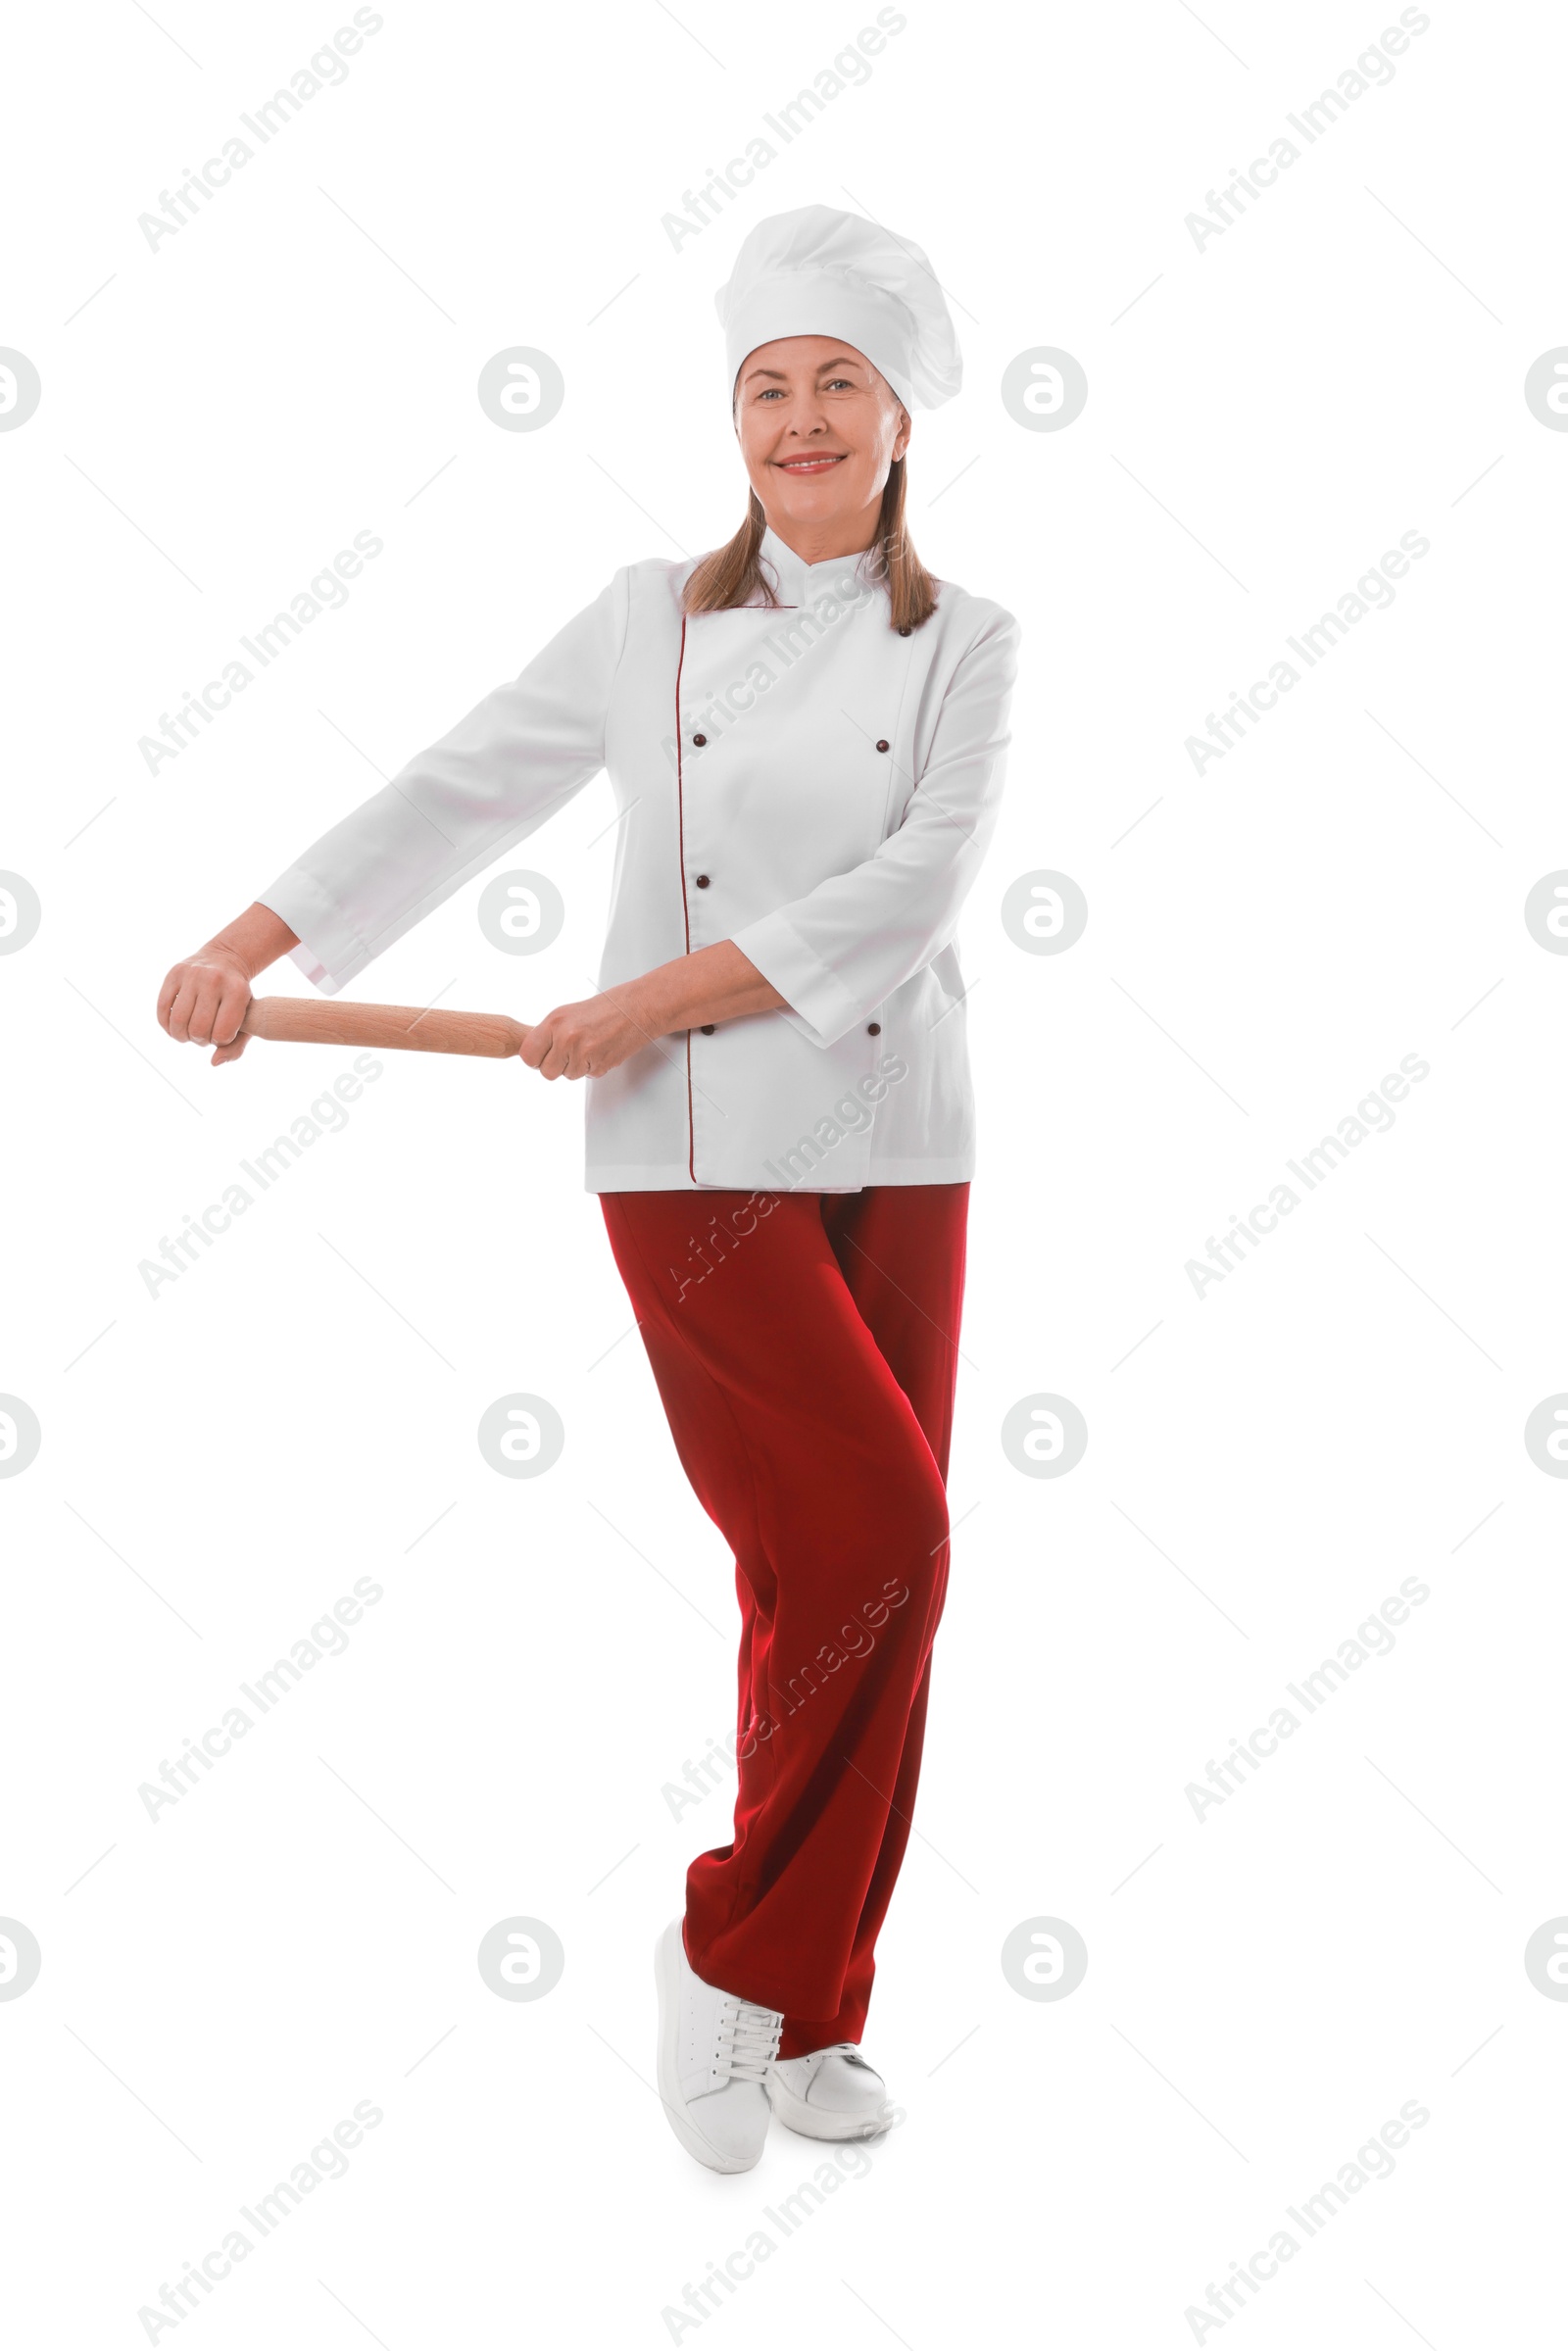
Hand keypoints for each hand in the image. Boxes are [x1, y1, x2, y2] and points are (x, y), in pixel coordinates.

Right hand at [157, 950, 254, 1064]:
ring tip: (189, 1033)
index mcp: (237, 991)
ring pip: (178, 1021)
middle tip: (203, 1035)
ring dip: (181, 1036)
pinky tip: (175, 1026)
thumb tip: (214, 1063)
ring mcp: (192, 974)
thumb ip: (236, 1046)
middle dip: (199, 1040)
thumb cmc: (237, 997)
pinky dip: (166, 1025)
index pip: (222, 1033)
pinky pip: (162, 1009)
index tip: (220, 1035)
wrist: (225, 960)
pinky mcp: (174, 973)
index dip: (219, 1041)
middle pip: (198, 1029)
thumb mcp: (248, 1017)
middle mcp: (214, 980)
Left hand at [520, 986, 654, 1079]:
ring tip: (589, 1046)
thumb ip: (549, 1033)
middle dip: (557, 1066)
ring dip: (577, 1066)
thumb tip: (535, 1052)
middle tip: (568, 1053)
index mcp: (554, 1022)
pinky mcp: (599, 1065)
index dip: (536, 1059)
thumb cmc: (606, 1008)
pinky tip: (600, 1050)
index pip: (528, 1055)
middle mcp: (566, 1037)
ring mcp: (583, 1053)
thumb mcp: (568, 1014)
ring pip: (568, 1076)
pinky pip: (587, 1076)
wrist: (637, 1008)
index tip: (542, 1056)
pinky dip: (593, 1067)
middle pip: (546, 1072)